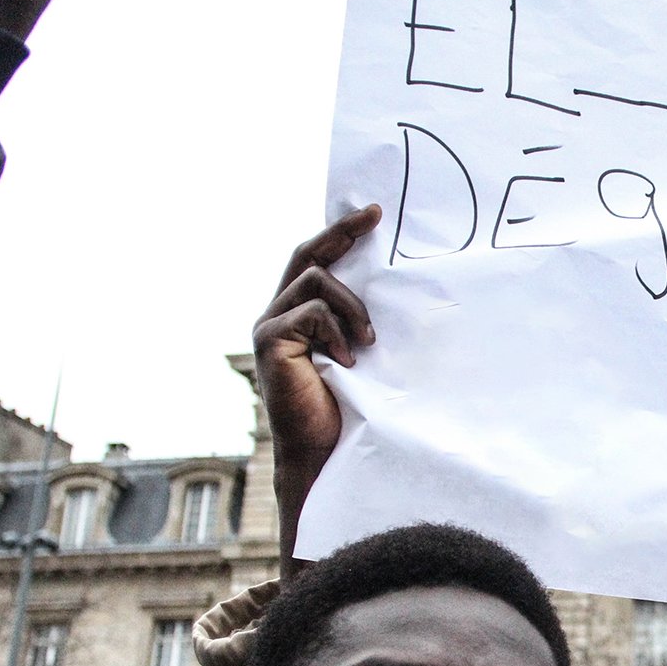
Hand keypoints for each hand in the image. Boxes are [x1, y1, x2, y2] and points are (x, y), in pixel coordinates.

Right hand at [253, 204, 380, 571]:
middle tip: (374, 217)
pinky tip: (349, 360)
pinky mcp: (269, 341)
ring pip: (315, 280)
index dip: (341, 233)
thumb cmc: (346, 410)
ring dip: (352, 306)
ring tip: (369, 341)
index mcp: (298, 313)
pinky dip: (337, 330)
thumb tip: (397, 289)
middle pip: (307, 254)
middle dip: (341, 232)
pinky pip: (311, 311)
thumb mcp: (360, 354)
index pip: (317, 259)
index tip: (374, 214)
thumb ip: (360, 321)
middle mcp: (276, 313)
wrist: (324, 452)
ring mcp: (269, 326)